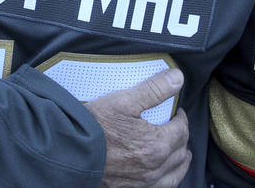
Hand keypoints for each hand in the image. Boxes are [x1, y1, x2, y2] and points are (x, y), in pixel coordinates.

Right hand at [86, 67, 190, 187]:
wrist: (72, 151)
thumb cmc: (96, 125)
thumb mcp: (123, 101)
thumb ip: (154, 89)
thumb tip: (178, 78)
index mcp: (157, 144)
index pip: (181, 130)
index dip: (181, 119)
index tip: (177, 112)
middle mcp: (155, 166)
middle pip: (179, 151)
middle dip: (182, 137)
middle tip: (177, 128)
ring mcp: (144, 181)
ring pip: (174, 173)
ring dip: (180, 161)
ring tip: (182, 154)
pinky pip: (161, 187)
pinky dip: (170, 178)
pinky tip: (165, 173)